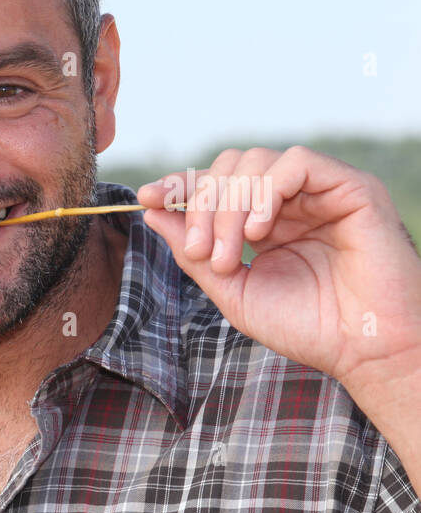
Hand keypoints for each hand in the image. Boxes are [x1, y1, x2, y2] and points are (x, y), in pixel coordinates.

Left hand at [137, 146, 420, 396]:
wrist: (364, 350)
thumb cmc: (307, 327)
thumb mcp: (233, 290)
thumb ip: (192, 253)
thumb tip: (151, 211)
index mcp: (265, 221)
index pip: (216, 184)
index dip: (179, 186)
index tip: (148, 198)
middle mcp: (292, 200)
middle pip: (229, 168)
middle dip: (202, 206)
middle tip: (201, 254)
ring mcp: (321, 191)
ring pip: (256, 162)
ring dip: (228, 206)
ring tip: (230, 255)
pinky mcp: (352, 188)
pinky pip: (297, 162)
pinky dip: (266, 191)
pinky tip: (259, 232)